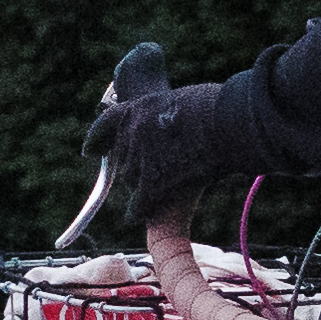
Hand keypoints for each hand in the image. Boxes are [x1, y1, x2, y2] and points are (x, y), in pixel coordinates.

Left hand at [85, 45, 268, 228]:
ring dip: (140, 186)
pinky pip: (138, 203)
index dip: (98, 139)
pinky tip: (137, 215)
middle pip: (122, 157)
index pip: (107, 124)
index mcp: (137, 109)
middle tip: (152, 171)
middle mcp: (132, 134)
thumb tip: (173, 137)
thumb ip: (168, 121)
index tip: (92, 151)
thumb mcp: (184, 103)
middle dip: (134, 165)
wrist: (228, 123)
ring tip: (156, 190)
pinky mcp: (152, 184)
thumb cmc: (219, 109)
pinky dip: (137, 210)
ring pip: (130, 181)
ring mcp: (140, 159)